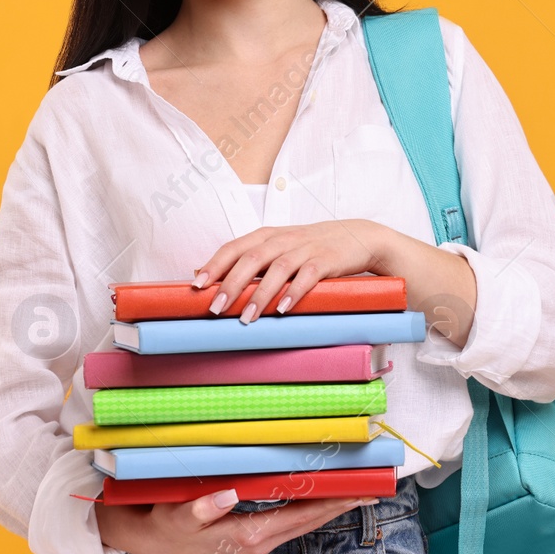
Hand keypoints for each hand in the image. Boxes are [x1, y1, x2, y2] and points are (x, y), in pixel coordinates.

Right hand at [97, 489, 378, 553]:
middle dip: (340, 503)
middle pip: (310, 520)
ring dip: (329, 505)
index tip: (356, 490)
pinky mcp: (255, 533)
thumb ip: (200, 509)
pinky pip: (293, 519)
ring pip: (304, 521)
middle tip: (372, 486)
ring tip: (355, 488)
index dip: (330, 502)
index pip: (300, 516)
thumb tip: (226, 495)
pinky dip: (312, 507)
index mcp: (249, 534)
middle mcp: (261, 540)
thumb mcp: (178, 517)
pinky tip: (321, 495)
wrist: (157, 543)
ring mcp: (260, 539)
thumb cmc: (169, 527)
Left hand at [191, 220, 394, 322]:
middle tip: (216, 308)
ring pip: (277, 269)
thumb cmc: (310, 246)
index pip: (234, 247)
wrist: (357, 237)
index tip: (197, 285)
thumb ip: (247, 260)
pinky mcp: (327, 260)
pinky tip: (283, 309)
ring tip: (247, 318)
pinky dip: (294, 292)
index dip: (214, 265)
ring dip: (260, 294)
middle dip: (231, 284)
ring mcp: (305, 249)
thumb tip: (204, 276)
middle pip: (251, 258)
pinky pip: (308, 276)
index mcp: (267, 235)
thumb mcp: (278, 248)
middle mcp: (283, 239)